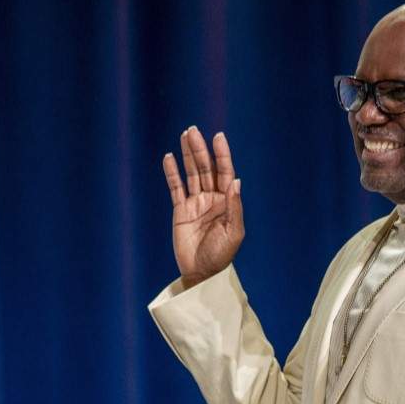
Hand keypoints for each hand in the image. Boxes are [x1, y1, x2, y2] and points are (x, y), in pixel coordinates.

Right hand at [165, 127, 243, 288]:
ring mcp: (196, 203)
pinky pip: (175, 187)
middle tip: (193, 131)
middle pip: (206, 168)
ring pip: (191, 173)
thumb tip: (235, 181)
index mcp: (227, 201)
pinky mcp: (180, 210)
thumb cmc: (221, 255)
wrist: (201, 273)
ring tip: (185, 136)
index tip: (218, 137)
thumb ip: (234, 207)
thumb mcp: (233, 233)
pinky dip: (172, 173)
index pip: (225, 172)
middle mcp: (212, 198)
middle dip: (200, 149)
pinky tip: (169, 158)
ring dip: (188, 155)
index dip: (222, 154)